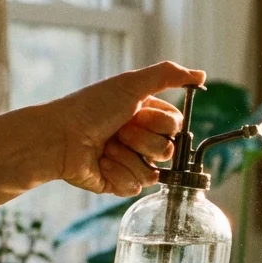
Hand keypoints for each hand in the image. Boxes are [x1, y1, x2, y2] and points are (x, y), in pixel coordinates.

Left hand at [47, 61, 204, 195]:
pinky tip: (101, 163)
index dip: (160, 123)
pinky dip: (116, 173)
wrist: (59, 137)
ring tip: (106, 148)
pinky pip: (136, 187)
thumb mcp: (131, 84)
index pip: (176, 126)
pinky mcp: (119, 183)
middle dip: (142, 141)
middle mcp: (141, 139)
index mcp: (147, 116)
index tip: (136, 114)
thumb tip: (202, 75)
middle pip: (168, 151)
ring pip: (153, 173)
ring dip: (127, 158)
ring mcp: (131, 162)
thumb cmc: (91, 108)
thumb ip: (169, 75)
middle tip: (118, 131)